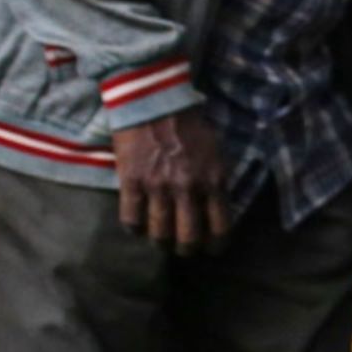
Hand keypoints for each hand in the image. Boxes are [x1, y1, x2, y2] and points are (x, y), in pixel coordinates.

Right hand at [112, 113, 231, 253]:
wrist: (155, 102)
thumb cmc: (190, 126)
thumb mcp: (216, 153)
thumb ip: (216, 181)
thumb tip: (217, 207)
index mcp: (214, 181)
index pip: (220, 227)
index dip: (216, 245)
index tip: (212, 249)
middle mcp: (188, 189)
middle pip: (189, 237)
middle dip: (187, 249)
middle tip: (183, 249)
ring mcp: (158, 187)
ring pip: (160, 233)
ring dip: (160, 242)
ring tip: (160, 242)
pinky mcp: (132, 182)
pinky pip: (131, 218)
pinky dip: (134, 228)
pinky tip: (136, 227)